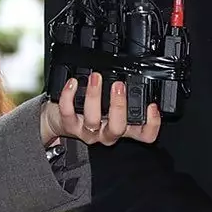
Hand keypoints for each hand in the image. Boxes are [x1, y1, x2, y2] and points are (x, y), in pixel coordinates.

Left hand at [40, 72, 161, 145]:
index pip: (144, 134)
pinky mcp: (69, 126)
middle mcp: (106, 132)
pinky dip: (69, 96)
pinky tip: (73, 83)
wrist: (59, 121)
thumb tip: (138, 79)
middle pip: (118, 128)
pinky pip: (68, 112)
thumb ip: (125, 98)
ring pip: (93, 119)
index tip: (151, 106)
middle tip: (119, 85)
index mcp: (123, 127)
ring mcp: (88, 131)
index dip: (152, 124)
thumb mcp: (110, 107)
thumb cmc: (89, 111)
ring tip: (95, 77)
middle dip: (119, 105)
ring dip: (94, 95)